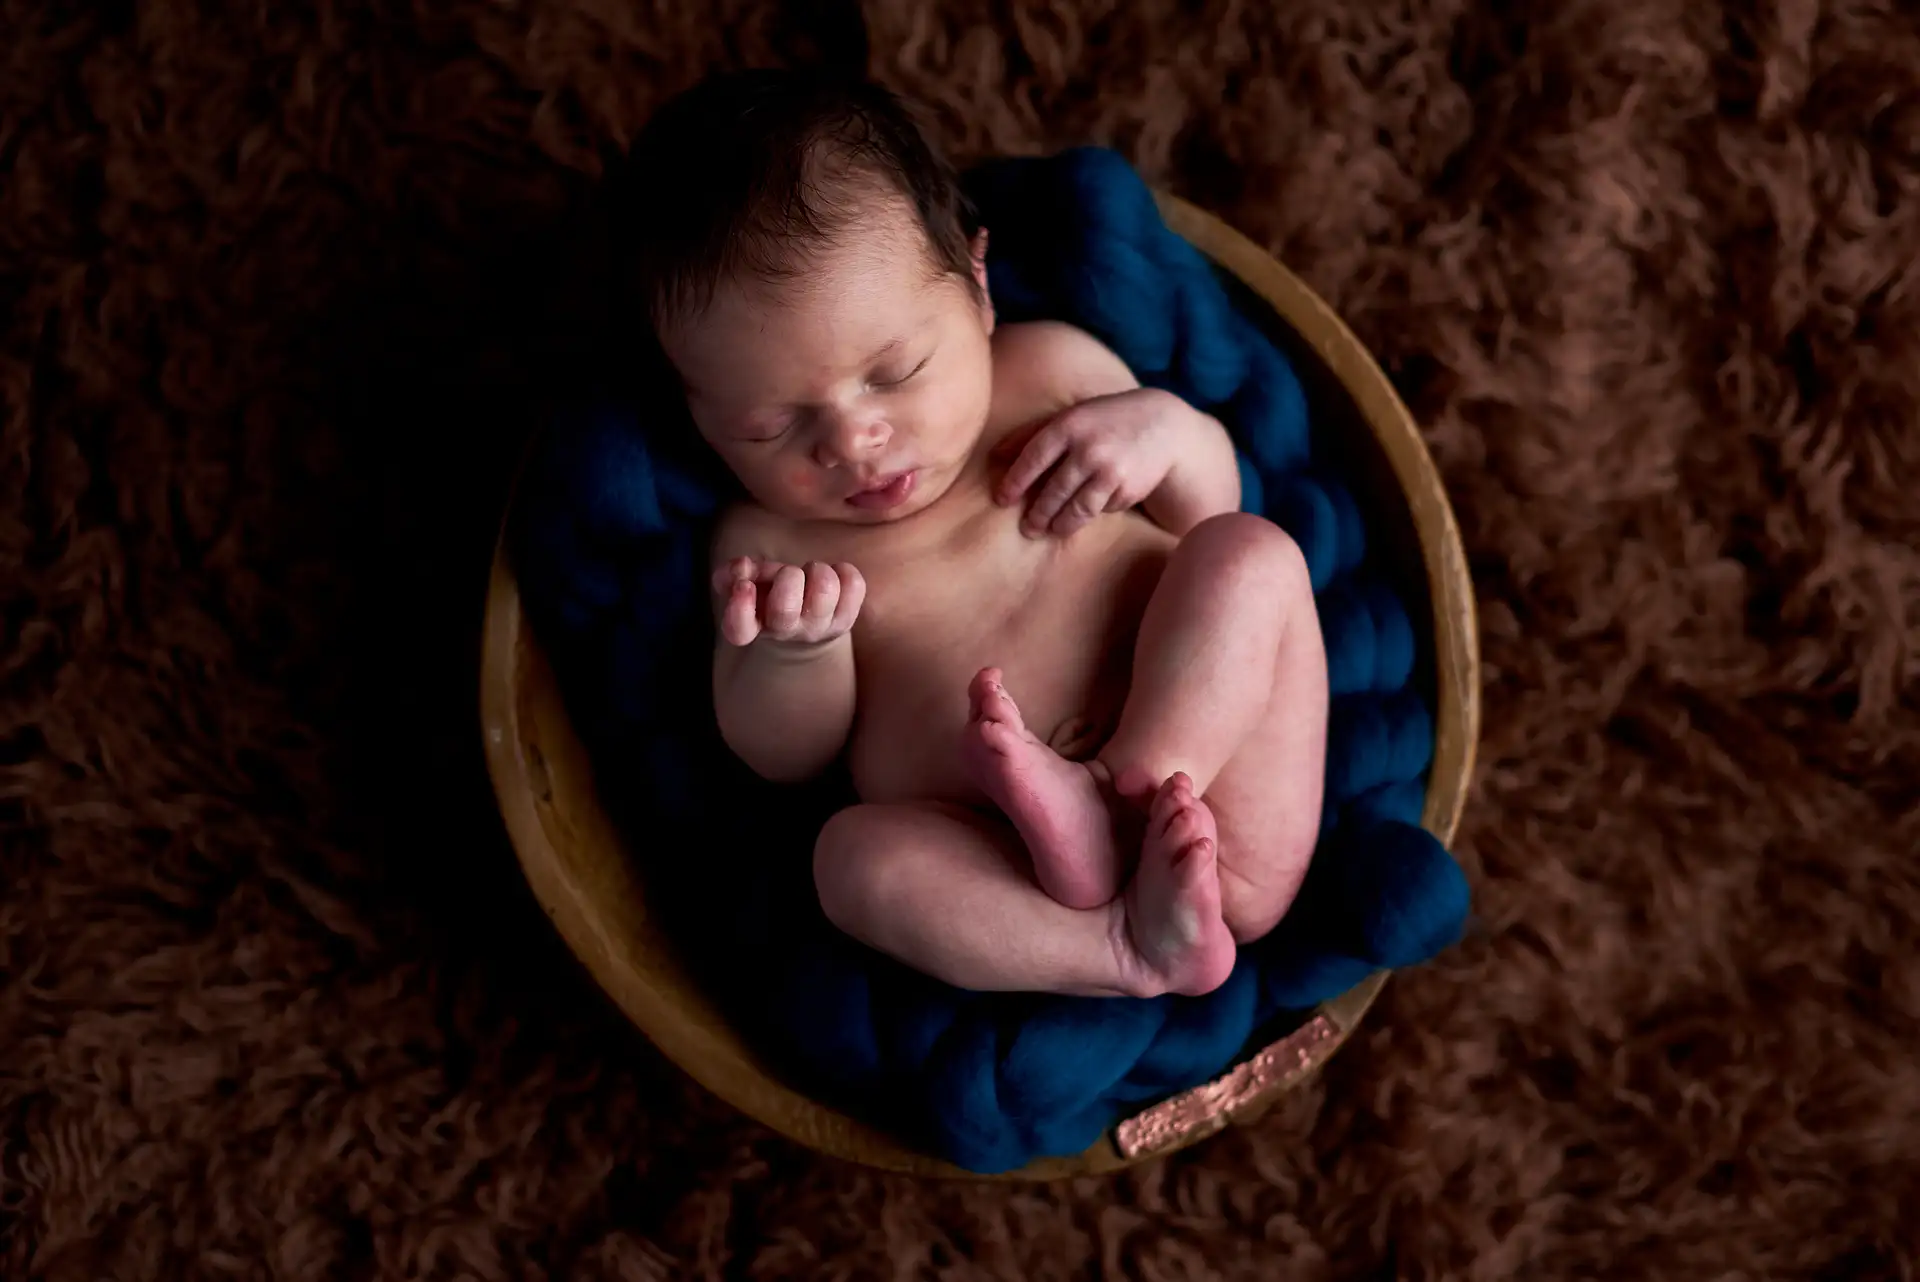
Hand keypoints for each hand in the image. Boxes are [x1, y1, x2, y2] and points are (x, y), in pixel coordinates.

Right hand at [711, 556, 865, 648]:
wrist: (804, 627)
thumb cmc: (769, 598)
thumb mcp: (747, 587)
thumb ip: (734, 574)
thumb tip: (740, 567)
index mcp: (754, 626)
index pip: (739, 629)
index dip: (740, 607)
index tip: (744, 586)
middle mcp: (786, 632)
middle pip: (785, 608)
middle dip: (786, 577)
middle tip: (788, 573)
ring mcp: (819, 628)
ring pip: (824, 589)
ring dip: (817, 570)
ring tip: (811, 573)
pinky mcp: (846, 619)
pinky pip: (853, 584)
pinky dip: (844, 570)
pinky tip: (834, 577)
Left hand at [996, 388, 1186, 537]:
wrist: (1164, 426)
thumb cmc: (1106, 420)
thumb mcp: (1072, 417)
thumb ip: (1033, 433)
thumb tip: (995, 455)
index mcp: (1070, 425)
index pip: (1034, 457)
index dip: (1015, 481)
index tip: (1002, 499)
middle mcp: (1089, 449)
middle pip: (1054, 490)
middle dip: (1038, 513)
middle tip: (1027, 527)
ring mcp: (1111, 472)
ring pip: (1077, 509)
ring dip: (1061, 524)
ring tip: (1051, 530)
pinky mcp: (1128, 490)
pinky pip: (1102, 508)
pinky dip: (1093, 511)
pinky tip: (1089, 510)